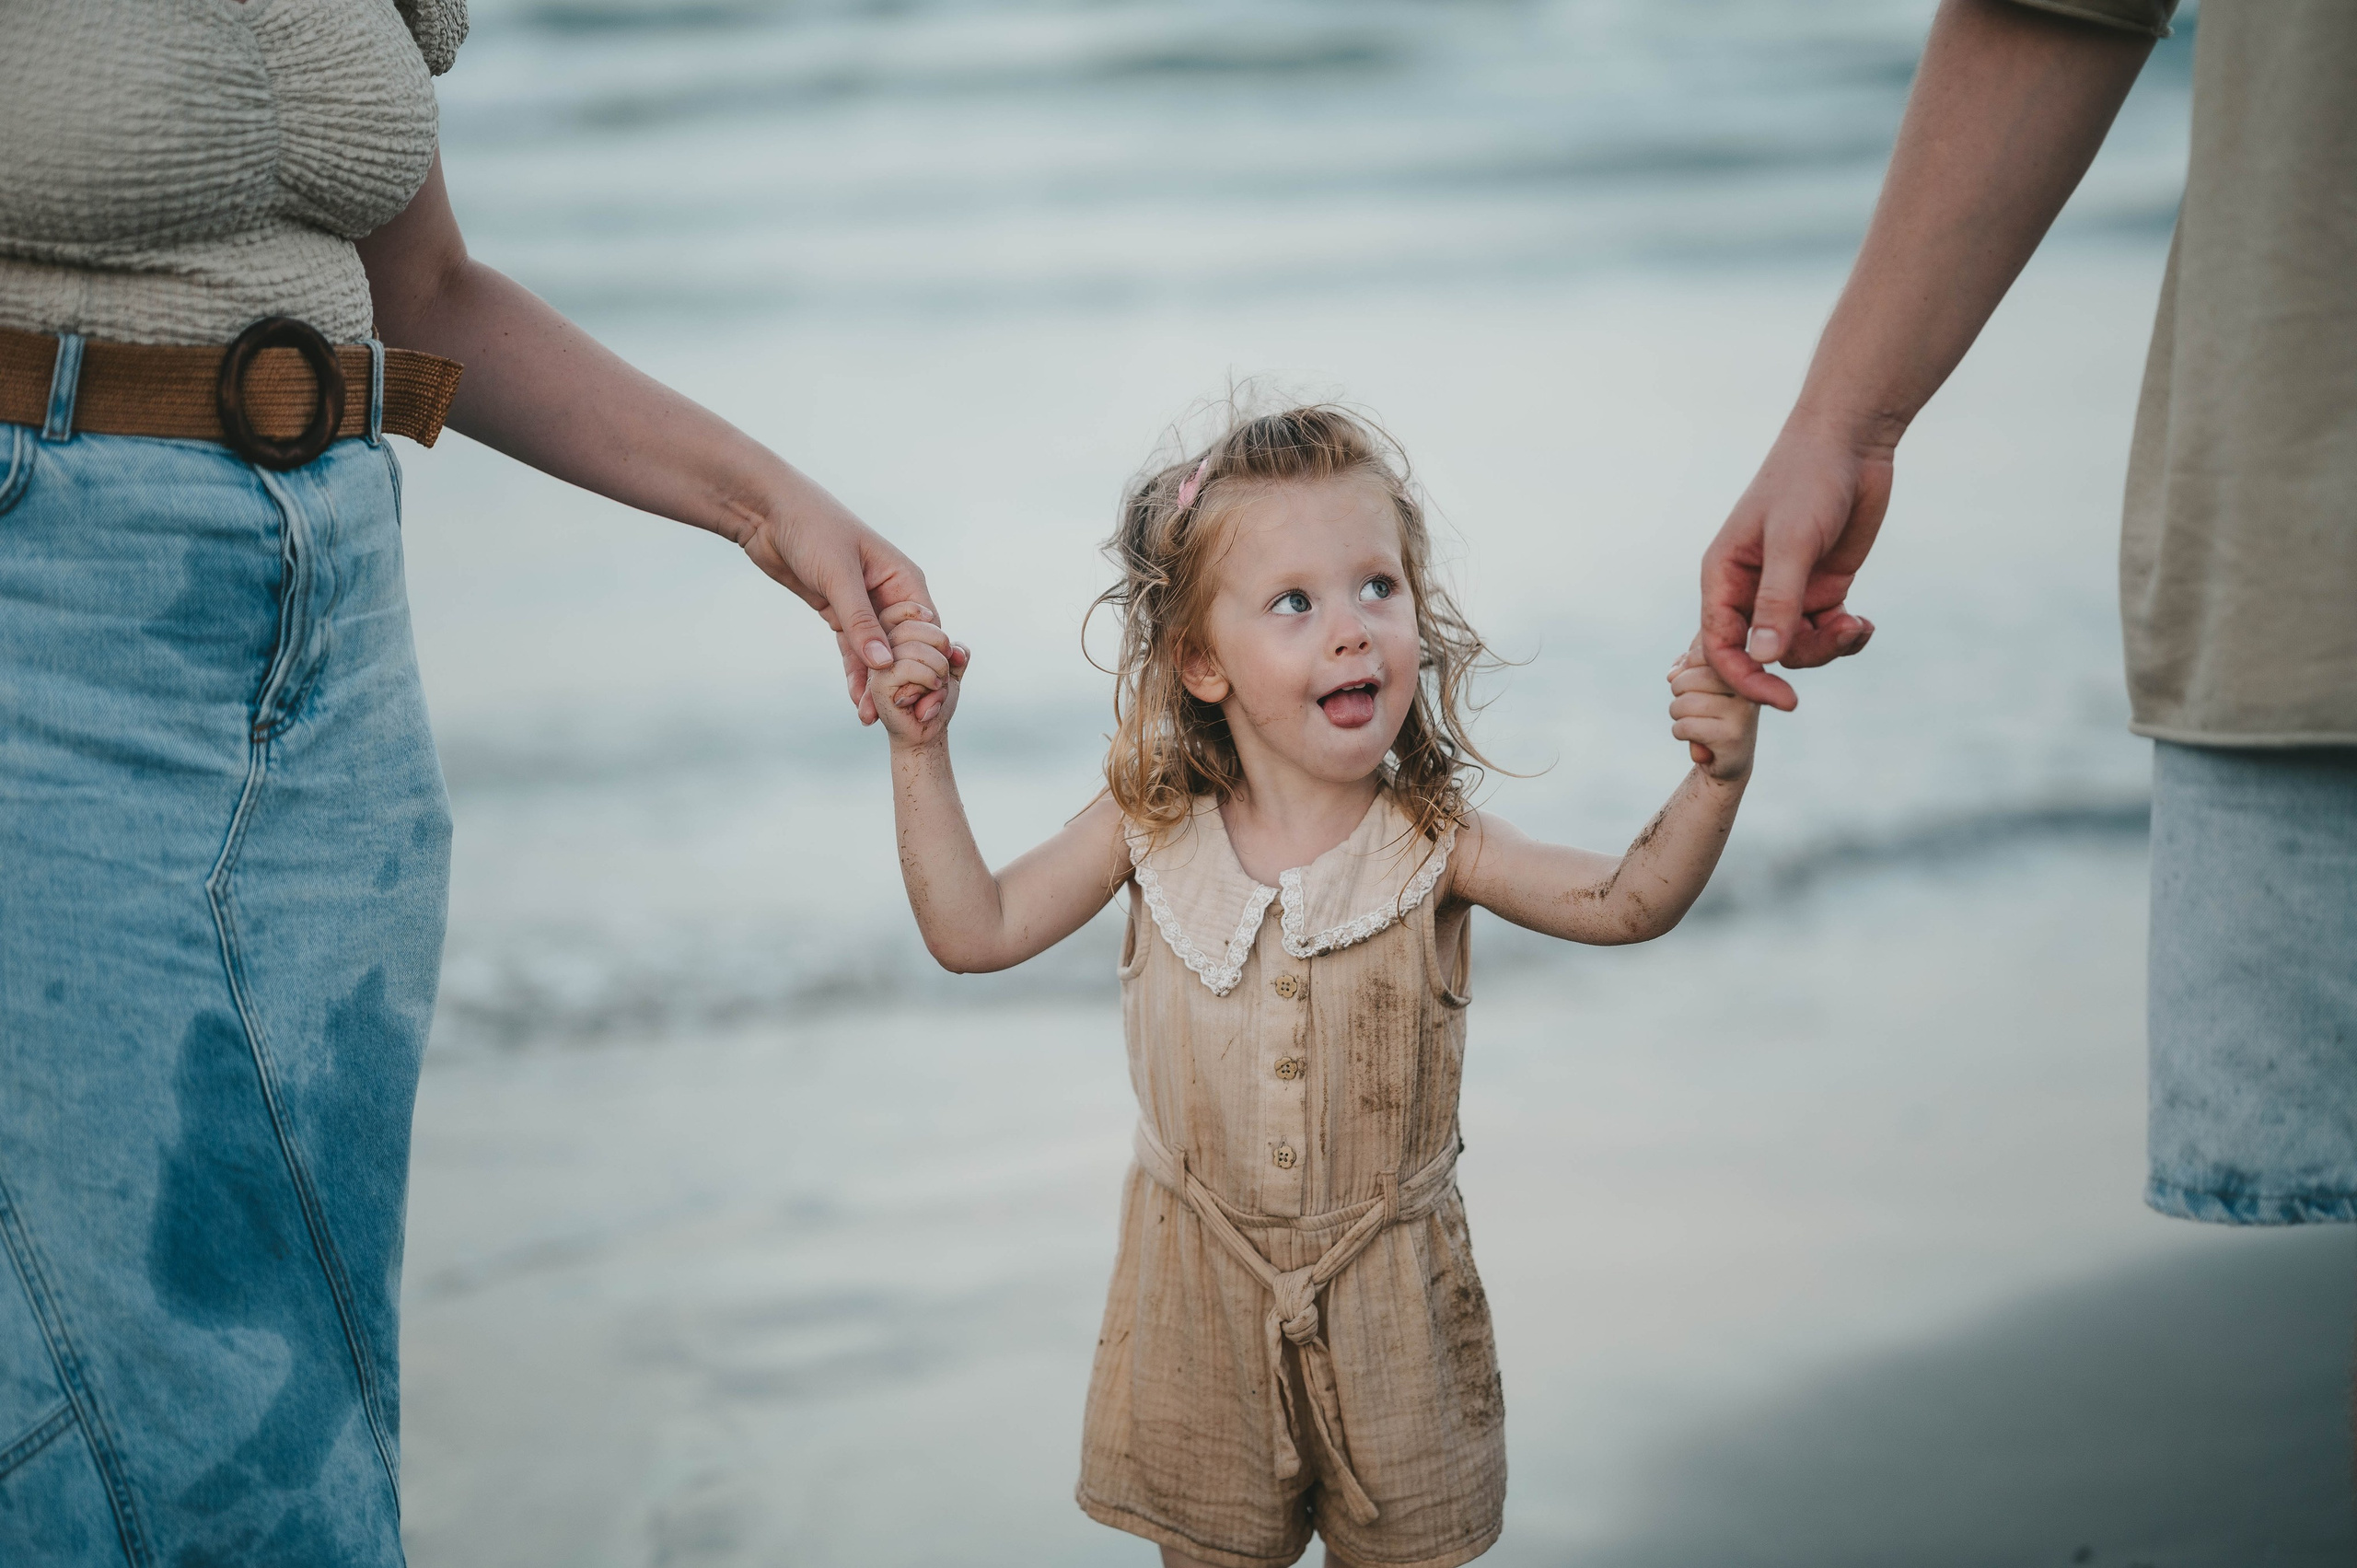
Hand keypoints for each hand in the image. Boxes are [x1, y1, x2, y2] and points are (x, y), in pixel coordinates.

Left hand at [738, 492, 968, 725]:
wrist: (767, 511)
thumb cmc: (812, 528)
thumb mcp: (838, 575)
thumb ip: (860, 620)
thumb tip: (884, 664)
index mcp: (903, 578)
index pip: (926, 630)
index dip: (926, 665)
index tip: (919, 697)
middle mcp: (890, 593)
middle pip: (903, 646)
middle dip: (899, 681)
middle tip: (895, 718)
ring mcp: (864, 604)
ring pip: (876, 652)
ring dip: (874, 684)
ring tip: (868, 718)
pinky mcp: (839, 611)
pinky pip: (853, 649)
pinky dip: (855, 672)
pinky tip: (855, 699)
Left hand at [1668, 640, 1758, 782]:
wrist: (1730, 758)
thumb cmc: (1712, 713)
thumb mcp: (1701, 681)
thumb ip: (1687, 664)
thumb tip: (1674, 674)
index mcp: (1744, 669)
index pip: (1703, 652)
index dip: (1686, 666)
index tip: (1689, 680)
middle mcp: (1748, 688)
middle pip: (1689, 679)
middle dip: (1678, 692)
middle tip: (1690, 705)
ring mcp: (1743, 712)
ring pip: (1685, 703)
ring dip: (1677, 714)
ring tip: (1694, 721)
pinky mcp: (1732, 736)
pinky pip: (1685, 726)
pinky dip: (1680, 732)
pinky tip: (1696, 738)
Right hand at [1699, 422, 1880, 710]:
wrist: (1851, 443)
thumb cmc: (1808, 480)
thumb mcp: (1792, 542)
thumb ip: (1778, 601)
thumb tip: (1764, 658)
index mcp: (1724, 577)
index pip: (1722, 646)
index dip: (1747, 679)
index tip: (1786, 700)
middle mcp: (1750, 590)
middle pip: (1763, 654)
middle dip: (1800, 659)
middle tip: (1840, 639)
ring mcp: (1788, 591)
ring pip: (1798, 647)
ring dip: (1829, 646)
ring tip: (1857, 624)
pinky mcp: (1823, 588)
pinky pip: (1826, 632)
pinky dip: (1846, 637)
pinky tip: (1865, 624)